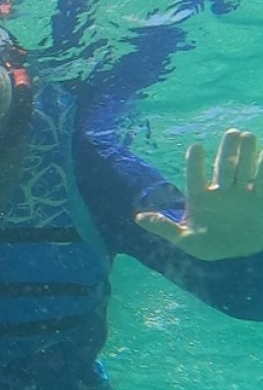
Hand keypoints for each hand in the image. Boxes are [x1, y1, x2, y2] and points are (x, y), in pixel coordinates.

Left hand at [136, 128, 262, 260]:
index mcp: (200, 199)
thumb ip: (165, 228)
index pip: (195, 178)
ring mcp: (241, 194)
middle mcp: (221, 192)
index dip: (194, 164)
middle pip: (224, 167)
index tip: (196, 147)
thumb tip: (138, 218)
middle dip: (228, 151)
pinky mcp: (260, 199)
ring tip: (247, 135)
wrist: (238, 256)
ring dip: (246, 153)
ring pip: (244, 169)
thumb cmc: (209, 245)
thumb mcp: (186, 240)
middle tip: (231, 132)